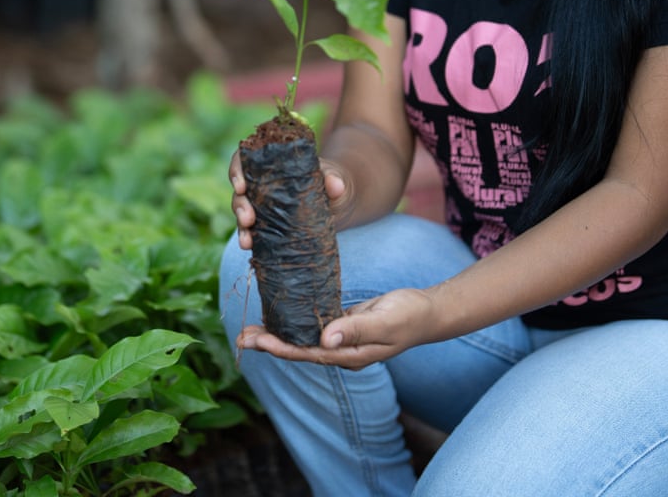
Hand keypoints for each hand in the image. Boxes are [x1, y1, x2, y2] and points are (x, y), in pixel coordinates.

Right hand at [229, 153, 350, 250]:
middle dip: (239, 205)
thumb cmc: (331, 181)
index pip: (244, 160)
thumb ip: (333, 178)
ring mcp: (262, 204)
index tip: (240, 186)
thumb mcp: (333, 176)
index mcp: (271, 163)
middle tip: (248, 218)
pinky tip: (249, 248)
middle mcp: (261, 183)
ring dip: (241, 227)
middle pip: (240, 190)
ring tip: (247, 242)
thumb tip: (336, 185)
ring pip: (241, 212)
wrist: (339, 202)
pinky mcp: (267, 224)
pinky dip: (248, 238)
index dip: (237, 171)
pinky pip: (252, 230)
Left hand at [237, 288, 435, 368]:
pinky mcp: (343, 325)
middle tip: (240, 337)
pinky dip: (295, 320)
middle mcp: (341, 351)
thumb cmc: (408, 316)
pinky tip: (280, 314)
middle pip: (299, 350)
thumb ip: (355, 330)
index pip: (308, 354)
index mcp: (349, 356)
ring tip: (250, 330)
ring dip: (277, 334)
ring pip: (303, 338)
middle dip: (269, 344)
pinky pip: (314, 324)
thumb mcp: (384, 322)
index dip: (281, 348)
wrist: (427, 311)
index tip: (258, 341)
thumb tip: (324, 339)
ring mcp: (342, 339)